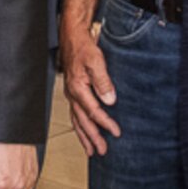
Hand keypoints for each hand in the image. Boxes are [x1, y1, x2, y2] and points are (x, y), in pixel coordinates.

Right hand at [59, 19, 119, 155]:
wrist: (72, 37)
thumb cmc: (83, 47)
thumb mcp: (96, 61)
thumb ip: (103, 81)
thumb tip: (109, 99)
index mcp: (77, 88)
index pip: (93, 111)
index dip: (105, 123)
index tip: (116, 132)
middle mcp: (72, 94)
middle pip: (82, 121)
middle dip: (92, 138)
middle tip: (101, 151)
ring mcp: (71, 94)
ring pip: (76, 120)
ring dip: (84, 136)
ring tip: (91, 149)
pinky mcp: (73, 92)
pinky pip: (75, 114)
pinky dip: (80, 126)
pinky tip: (85, 130)